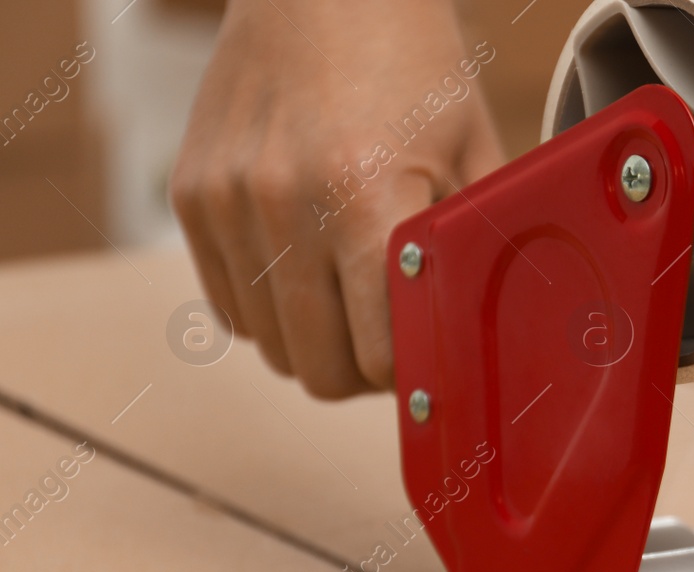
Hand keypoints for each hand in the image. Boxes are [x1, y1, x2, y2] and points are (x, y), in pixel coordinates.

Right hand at [170, 0, 503, 396]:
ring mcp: (227, 200)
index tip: (432, 364)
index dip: (413, 375)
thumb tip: (495, 340)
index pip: (380, 356)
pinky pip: (229, 306)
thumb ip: (475, 250)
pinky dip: (270, 311)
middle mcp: (285, 203)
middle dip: (365, 375)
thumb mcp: (473, 153)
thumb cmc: (415, 67)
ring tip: (355, 306)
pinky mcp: (192, 193)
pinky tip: (310, 274)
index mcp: (366, 195)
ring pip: (271, 345)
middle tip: (395, 346)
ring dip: (316, 344)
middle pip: (320, 368)